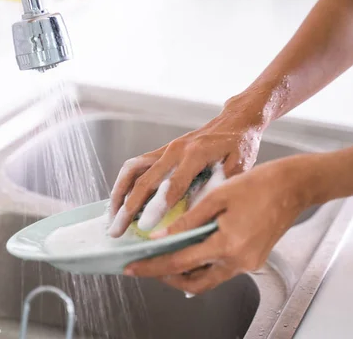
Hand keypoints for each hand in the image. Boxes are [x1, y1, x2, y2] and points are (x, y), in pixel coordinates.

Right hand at [107, 96, 269, 237]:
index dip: (157, 207)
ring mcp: (165, 148)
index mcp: (195, 155)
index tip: (145, 228)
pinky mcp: (161, 150)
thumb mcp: (238, 168)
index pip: (172, 185)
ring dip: (118, 194)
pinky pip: (135, 166)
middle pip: (143, 180)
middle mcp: (175, 150)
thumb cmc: (240, 145)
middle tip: (116, 231)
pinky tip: (121, 201)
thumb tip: (196, 214)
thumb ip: (217, 189)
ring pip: (132, 170)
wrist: (236, 120)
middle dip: (127, 208)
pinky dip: (124, 184)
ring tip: (111, 217)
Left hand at [123, 155, 322, 293]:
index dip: (152, 267)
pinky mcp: (253, 260)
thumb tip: (162, 237)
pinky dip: (203, 264)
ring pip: (209, 279)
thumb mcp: (217, 196)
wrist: (294, 186)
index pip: (180, 263)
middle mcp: (239, 261)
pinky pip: (222, 269)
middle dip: (167, 278)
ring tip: (165, 257)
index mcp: (229, 245)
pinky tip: (191, 249)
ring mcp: (248, 264)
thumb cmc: (259, 184)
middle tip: (147, 266)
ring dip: (186, 273)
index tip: (132, 268)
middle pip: (195, 283)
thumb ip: (188, 220)